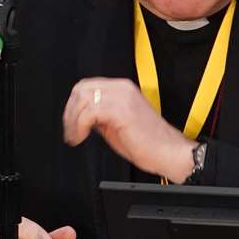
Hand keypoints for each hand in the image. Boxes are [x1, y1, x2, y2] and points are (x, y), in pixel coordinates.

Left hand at [62, 78, 196, 182]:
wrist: (168, 152)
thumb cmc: (150, 142)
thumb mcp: (117, 123)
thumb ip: (101, 115)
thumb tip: (82, 116)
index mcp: (123, 89)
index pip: (87, 86)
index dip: (73, 104)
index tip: (71, 122)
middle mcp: (122, 89)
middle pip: (81, 89)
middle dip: (70, 111)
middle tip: (71, 130)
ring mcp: (122, 98)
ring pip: (83, 99)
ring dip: (73, 120)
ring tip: (76, 136)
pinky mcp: (121, 110)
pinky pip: (89, 112)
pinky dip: (80, 126)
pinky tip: (83, 136)